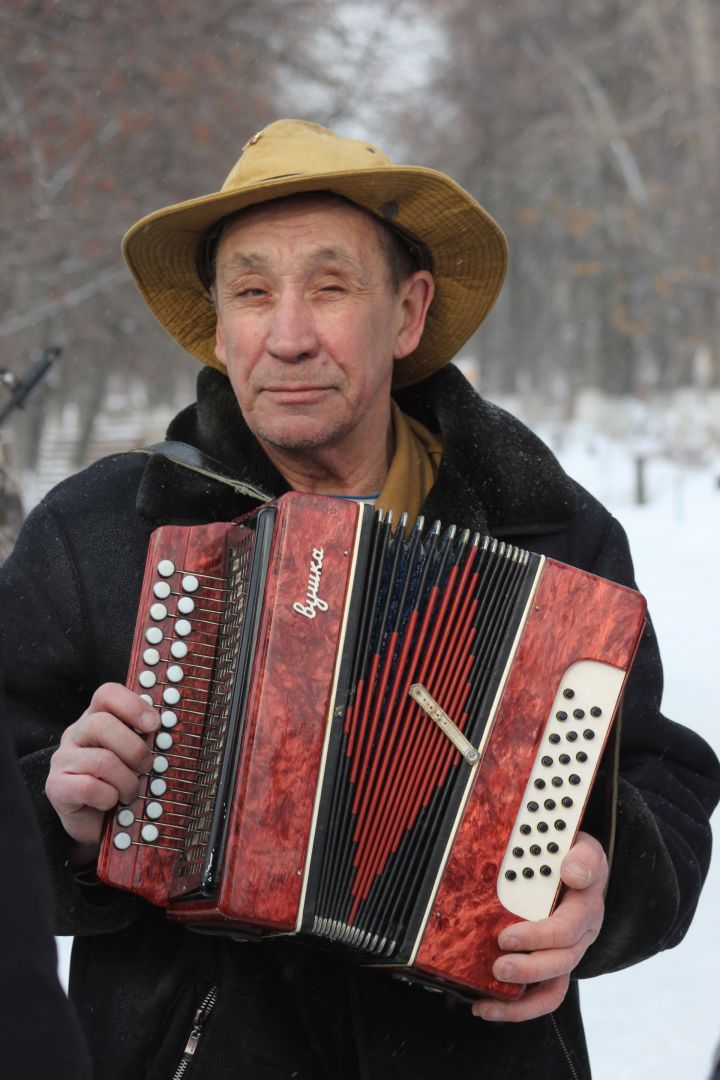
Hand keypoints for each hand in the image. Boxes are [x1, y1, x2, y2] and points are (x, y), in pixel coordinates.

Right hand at [45, 683, 158, 860]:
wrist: (100, 824)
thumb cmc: (123, 783)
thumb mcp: (137, 755)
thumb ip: (146, 737)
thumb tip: (166, 728)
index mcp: (97, 718)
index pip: (107, 694)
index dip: (133, 705)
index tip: (154, 724)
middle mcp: (76, 734)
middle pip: (101, 724)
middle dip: (134, 749)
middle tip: (147, 767)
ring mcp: (62, 759)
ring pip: (102, 760)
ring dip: (126, 782)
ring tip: (131, 793)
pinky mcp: (56, 787)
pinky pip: (89, 787)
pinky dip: (109, 798)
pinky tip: (111, 802)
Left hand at [472, 831, 607, 1021]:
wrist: (580, 868)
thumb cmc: (575, 857)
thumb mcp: (584, 848)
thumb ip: (581, 857)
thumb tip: (572, 872)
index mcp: (585, 909)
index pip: (567, 930)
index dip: (538, 937)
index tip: (506, 937)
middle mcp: (579, 938)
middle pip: (559, 964)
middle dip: (527, 970)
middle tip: (498, 967)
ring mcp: (565, 955)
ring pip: (551, 990)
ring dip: (520, 1001)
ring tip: (487, 1000)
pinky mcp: (551, 966)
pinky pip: (539, 996)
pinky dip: (514, 1007)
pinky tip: (484, 1006)